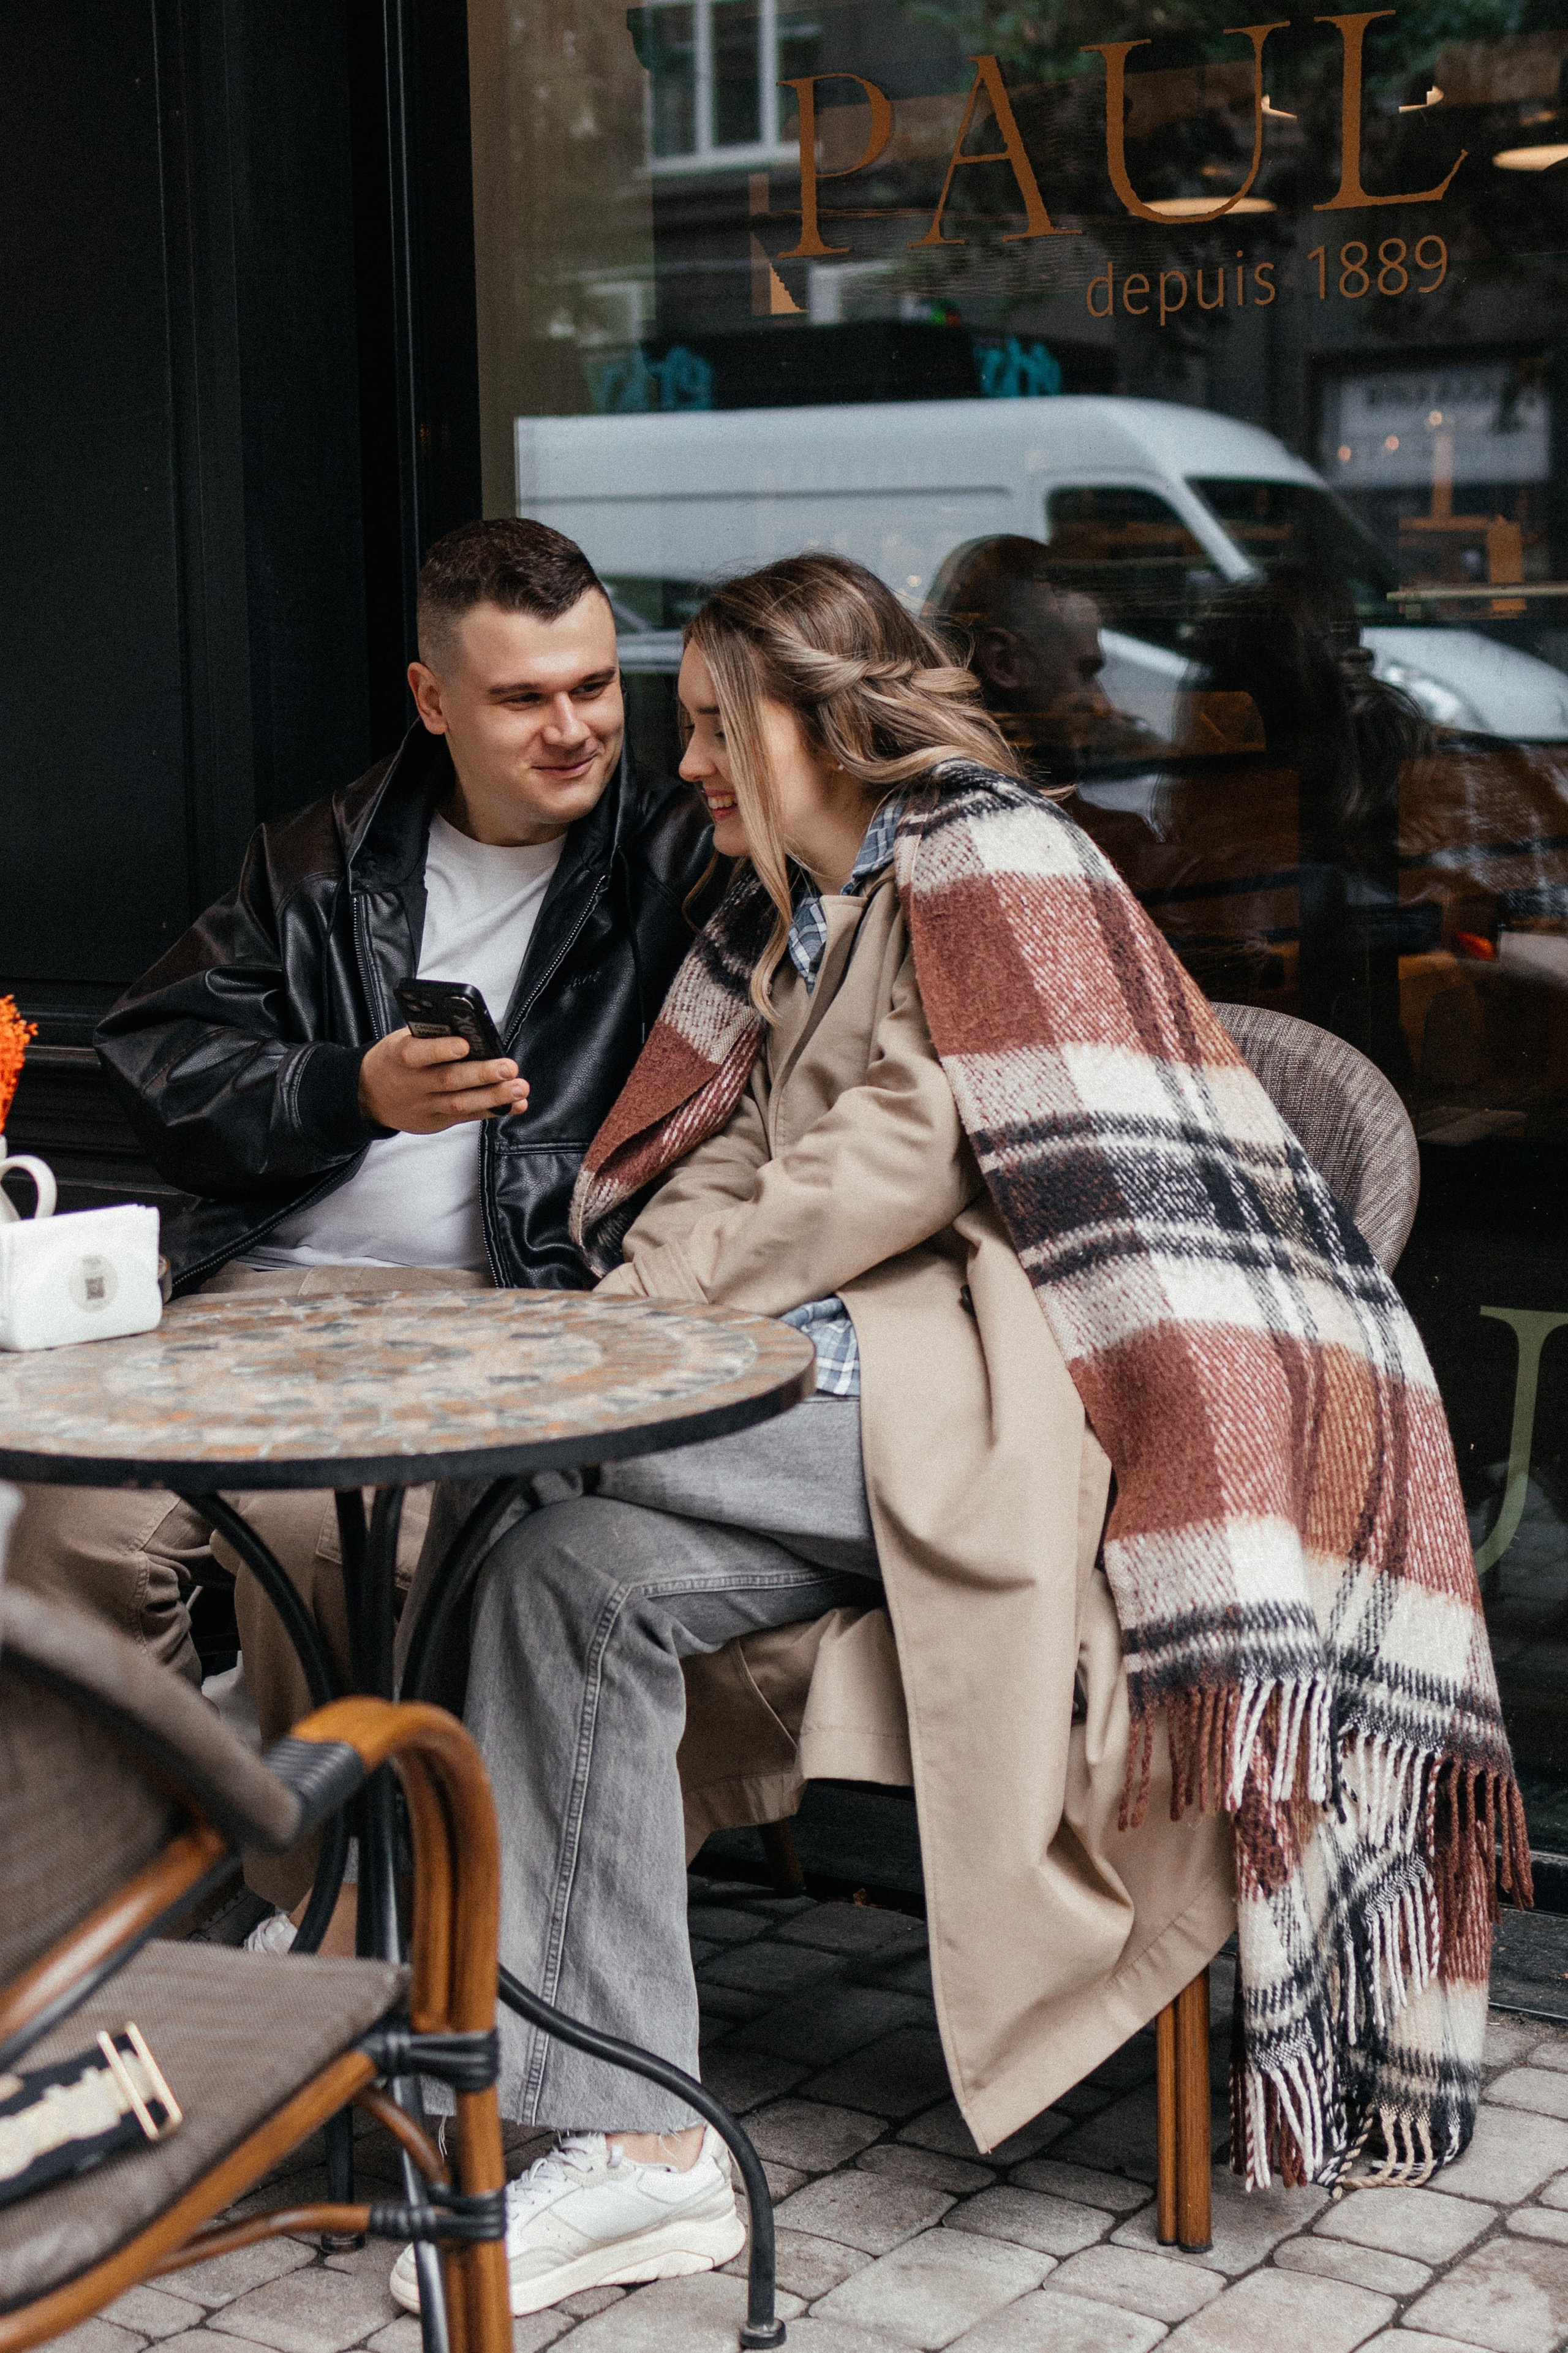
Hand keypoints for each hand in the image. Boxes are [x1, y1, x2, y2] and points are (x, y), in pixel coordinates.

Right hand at [357, 1029, 528, 1134]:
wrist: (370, 1095)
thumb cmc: (396, 1059)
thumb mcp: (402, 1041)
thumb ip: (432, 1036)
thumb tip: (472, 1029)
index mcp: (400, 1057)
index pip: (418, 1053)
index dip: (441, 1050)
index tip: (465, 1044)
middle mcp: (413, 1084)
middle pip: (449, 1080)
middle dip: (481, 1074)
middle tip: (509, 1067)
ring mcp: (426, 1106)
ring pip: (461, 1103)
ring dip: (494, 1096)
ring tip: (520, 1088)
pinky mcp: (437, 1122)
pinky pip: (468, 1117)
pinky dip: (494, 1111)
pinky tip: (516, 1104)